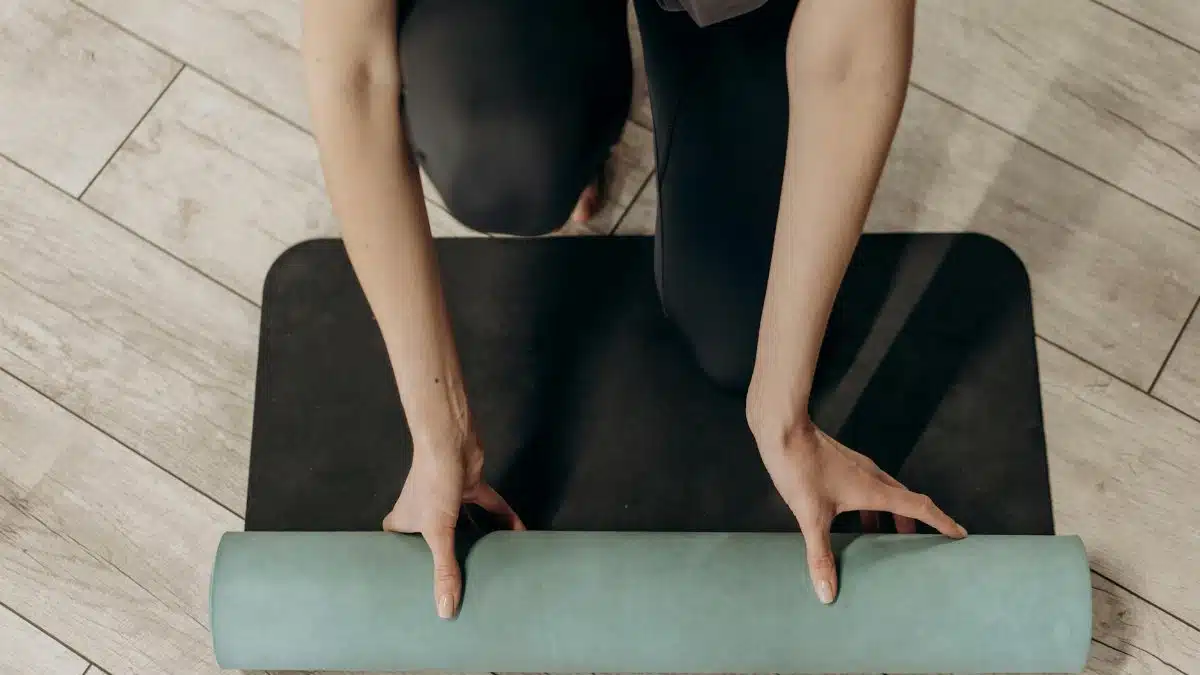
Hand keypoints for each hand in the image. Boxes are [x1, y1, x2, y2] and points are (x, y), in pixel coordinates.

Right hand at [382, 430, 523, 618]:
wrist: (451, 440)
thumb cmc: (433, 482)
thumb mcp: (438, 533)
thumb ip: (445, 570)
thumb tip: (446, 610)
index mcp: (404, 520)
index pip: (397, 544)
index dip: (402, 560)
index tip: (412, 581)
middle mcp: (424, 509)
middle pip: (433, 537)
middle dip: (445, 555)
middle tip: (456, 581)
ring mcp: (448, 497)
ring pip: (464, 523)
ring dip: (477, 538)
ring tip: (489, 563)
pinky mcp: (471, 485)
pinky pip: (489, 506)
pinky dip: (503, 518)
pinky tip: (518, 533)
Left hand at [756, 422, 966, 604]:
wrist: (782, 428)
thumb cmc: (800, 468)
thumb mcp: (811, 517)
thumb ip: (821, 555)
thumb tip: (827, 594)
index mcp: (874, 489)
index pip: (919, 506)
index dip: (941, 522)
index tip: (959, 534)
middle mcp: (872, 475)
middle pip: (905, 499)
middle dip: (917, 522)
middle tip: (921, 544)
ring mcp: (856, 466)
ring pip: (885, 492)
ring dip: (891, 513)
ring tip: (885, 535)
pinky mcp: (840, 462)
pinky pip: (867, 486)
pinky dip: (870, 504)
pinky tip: (849, 514)